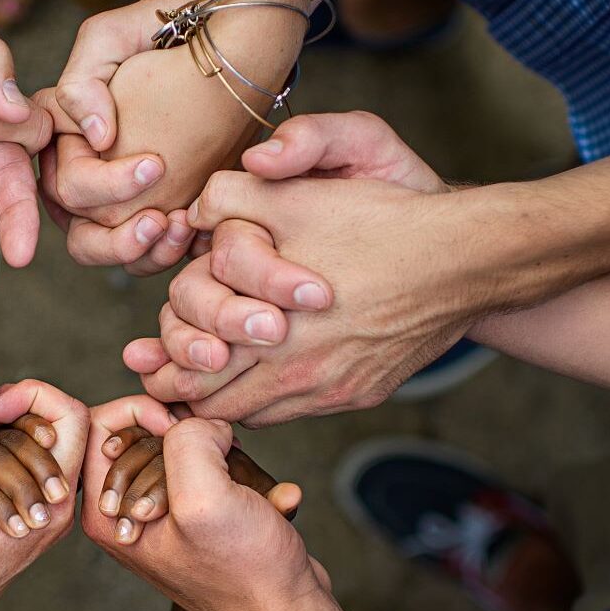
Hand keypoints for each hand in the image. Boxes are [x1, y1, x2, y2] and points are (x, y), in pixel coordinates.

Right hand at [37, 0, 298, 274]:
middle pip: (84, 237)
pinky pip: (154, 256)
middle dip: (120, 239)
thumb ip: (81, 85)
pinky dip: (172, 253)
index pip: (65, 187)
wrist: (217, 43)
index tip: (154, 164)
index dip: (103, 187)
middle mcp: (85, 179)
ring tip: (182, 225)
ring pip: (119, 255)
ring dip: (147, 252)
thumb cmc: (156, 32)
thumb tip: (98, 140)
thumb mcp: (107, 38)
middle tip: (162, 217)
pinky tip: (197, 231)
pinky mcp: (158, 211)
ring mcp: (121, 202)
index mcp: (64, 143)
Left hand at [84, 396, 300, 544]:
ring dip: (221, 452)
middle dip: (185, 432)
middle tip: (220, 451)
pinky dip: (246, 477)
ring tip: (246, 474)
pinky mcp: (200, 516)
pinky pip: (213, 471)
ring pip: (180, 450)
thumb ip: (185, 443)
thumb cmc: (243, 571)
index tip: (179, 427)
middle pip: (139, 435)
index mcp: (107, 513)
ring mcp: (165, 516)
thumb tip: (199, 422)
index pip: (98, 430)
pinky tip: (272, 500)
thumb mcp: (205, 498)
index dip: (141, 412)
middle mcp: (127, 514)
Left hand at [122, 112, 490, 425]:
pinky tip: (264, 376)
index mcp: (266, 325)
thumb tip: (191, 215)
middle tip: (161, 375)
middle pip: (211, 403)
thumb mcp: (297, 195)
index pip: (186, 368)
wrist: (464, 259)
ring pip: (251, 415)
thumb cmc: (379, 221)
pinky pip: (296, 413)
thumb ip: (230, 200)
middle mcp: (295, 370)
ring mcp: (330, 390)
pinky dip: (269, 400)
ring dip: (224, 398)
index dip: (161, 361)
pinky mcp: (359, 394)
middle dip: (182, 388)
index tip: (145, 355)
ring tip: (207, 379)